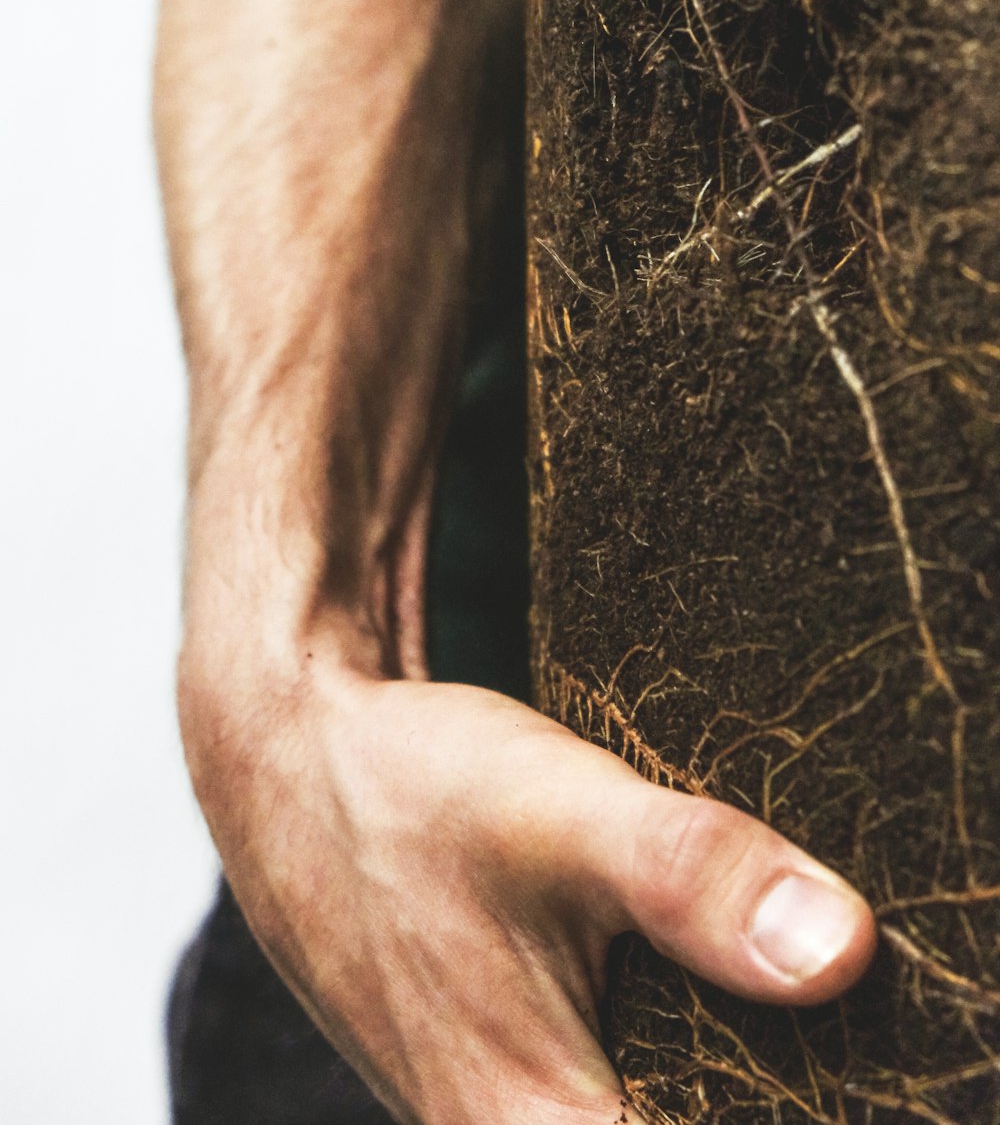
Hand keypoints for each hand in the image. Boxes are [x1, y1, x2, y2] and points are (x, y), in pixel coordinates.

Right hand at [182, 628, 876, 1124]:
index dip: (797, 1088)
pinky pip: (604, 1073)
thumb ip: (699, 881)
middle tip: (742, 959)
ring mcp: (496, 1113)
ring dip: (692, 1039)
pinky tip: (645, 949)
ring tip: (691, 944)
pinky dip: (647, 1023)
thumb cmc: (407, 792)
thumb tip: (844, 953)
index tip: (801, 1014)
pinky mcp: (493, 1067)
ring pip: (643, 1096)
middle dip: (745, 1058)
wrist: (284, 759)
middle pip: (690, 1113)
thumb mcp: (562, 814)